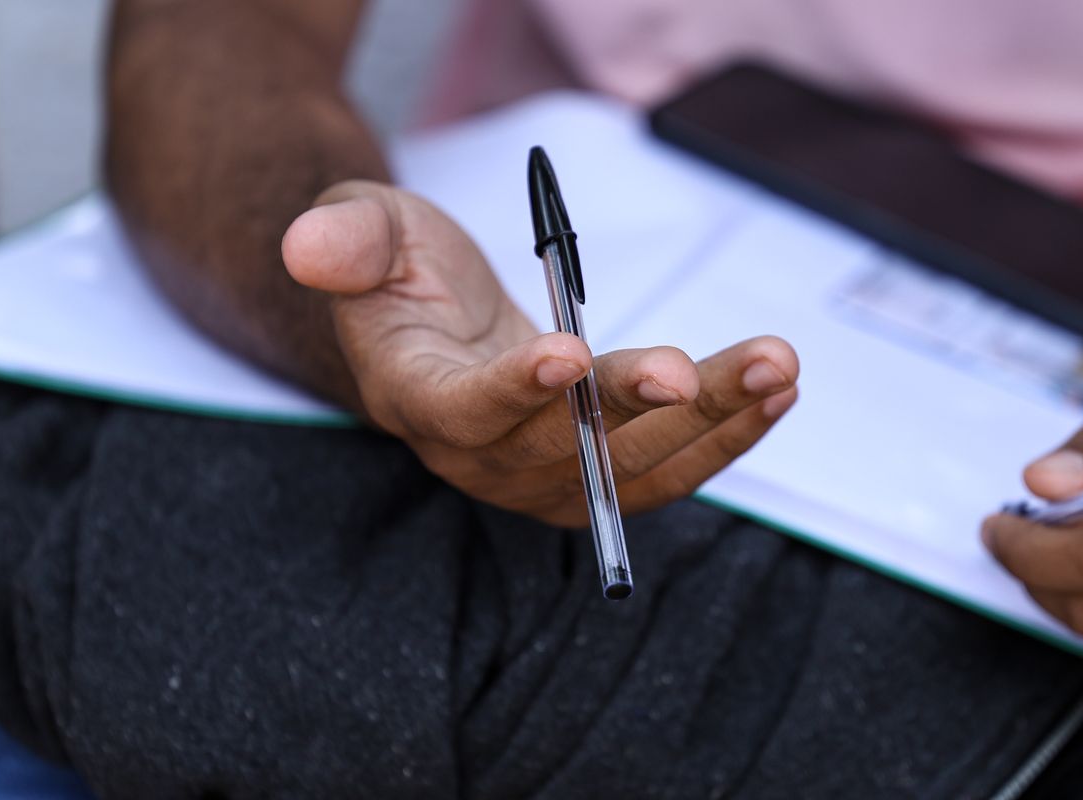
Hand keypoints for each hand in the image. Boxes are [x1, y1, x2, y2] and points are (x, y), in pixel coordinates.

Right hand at [281, 180, 798, 524]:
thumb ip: (346, 240)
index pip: (463, 410)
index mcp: (417, 398)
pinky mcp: (596, 474)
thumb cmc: (399, 269)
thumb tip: (308, 247)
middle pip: (562, 450)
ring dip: (709, 423)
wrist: (433, 323)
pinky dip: (725, 434)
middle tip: (689, 369)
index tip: (566, 353)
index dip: (513, 391)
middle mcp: (481, 455)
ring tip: (772, 368)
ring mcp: (543, 476)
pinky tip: (775, 392)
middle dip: (631, 410)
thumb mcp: (364, 231)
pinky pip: (667, 470)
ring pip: (633, 470)